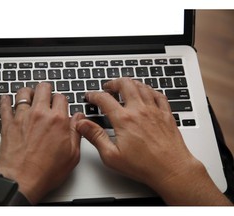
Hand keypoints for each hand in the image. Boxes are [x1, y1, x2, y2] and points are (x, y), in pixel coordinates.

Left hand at [0, 83, 83, 203]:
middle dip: (46, 89)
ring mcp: (22, 117)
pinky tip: (7, 99)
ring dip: (28, 92)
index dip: (62, 99)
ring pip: (23, 93)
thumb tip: (79, 118)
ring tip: (29, 95)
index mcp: (57, 120)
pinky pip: (4, 106)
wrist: (21, 180)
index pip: (61, 97)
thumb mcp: (72, 154)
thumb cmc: (46, 171)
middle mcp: (40, 114)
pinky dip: (5, 100)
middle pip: (43, 88)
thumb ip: (77, 132)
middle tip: (46, 93)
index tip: (60, 104)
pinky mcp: (7, 124)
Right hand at [76, 78, 230, 204]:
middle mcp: (139, 110)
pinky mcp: (166, 114)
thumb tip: (82, 124)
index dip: (93, 95)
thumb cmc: (144, 166)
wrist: (171, 169)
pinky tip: (147, 93)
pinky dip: (149, 90)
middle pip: (124, 84)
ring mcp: (154, 110)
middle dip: (113, 83)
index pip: (104, 99)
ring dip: (130, 83)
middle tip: (108, 87)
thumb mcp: (112, 156)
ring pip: (141, 86)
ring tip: (124, 87)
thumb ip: (95, 136)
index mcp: (124, 120)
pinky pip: (158, 94)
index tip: (90, 96)